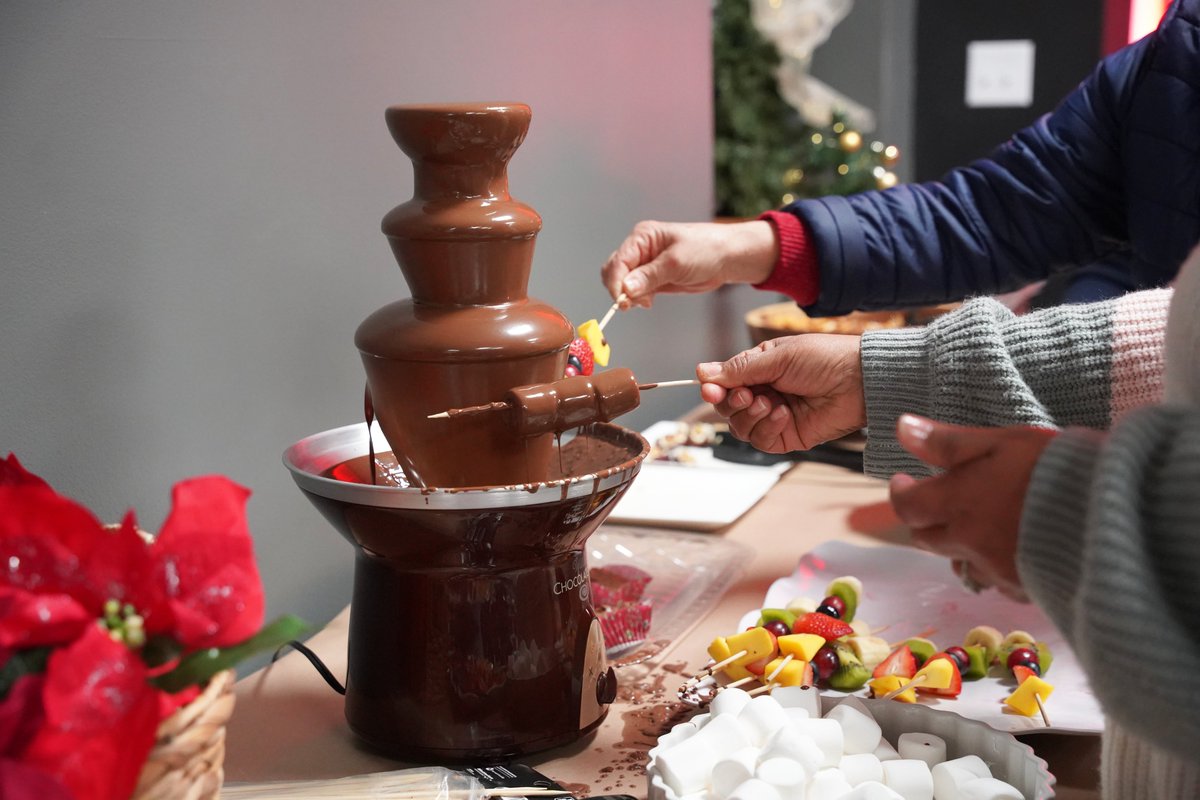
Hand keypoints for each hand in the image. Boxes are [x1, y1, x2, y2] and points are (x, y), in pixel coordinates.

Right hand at [601, 220, 776, 307]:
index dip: (616, 282)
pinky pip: (635, 290)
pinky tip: (649, 302)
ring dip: (629, 296)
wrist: (727, 258)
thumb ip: (649, 276)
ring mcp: (646, 264)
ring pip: (623, 283)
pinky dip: (637, 299)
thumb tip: (626, 289)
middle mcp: (640, 249)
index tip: (621, 300)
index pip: (618, 260)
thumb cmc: (706, 249)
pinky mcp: (653, 278)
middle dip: (620, 289)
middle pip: (614, 271)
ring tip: (646, 301)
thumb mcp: (676, 262)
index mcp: (642, 237)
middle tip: (633, 304)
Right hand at [695, 333, 864, 451]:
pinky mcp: (787, 436)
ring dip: (749, 415)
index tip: (709, 389)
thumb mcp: (777, 357)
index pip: (724, 383)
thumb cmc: (824, 359)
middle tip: (746, 394)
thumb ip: (740, 368)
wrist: (859, 380)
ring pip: (740, 427)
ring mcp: (774, 417)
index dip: (714, 388)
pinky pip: (761, 441)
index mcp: (760, 369)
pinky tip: (783, 413)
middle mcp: (764, 393)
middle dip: (731, 403)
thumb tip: (702, 372)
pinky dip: (766, 428)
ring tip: (769, 402)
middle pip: (727, 408)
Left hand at [887, 415, 1057, 599]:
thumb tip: (902, 428)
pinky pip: (999, 583)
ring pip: (962, 564)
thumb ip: (949, 442)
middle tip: (941, 502)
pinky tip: (1016, 549)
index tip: (904, 481)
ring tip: (982, 527)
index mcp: (958, 503)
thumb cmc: (1057, 469)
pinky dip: (998, 567)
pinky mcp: (1026, 589)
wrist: (1116, 515)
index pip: (908, 506)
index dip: (901, 493)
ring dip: (962, 548)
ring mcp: (997, 570)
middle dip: (927, 520)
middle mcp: (969, 542)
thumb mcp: (1003, 443)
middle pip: (928, 540)